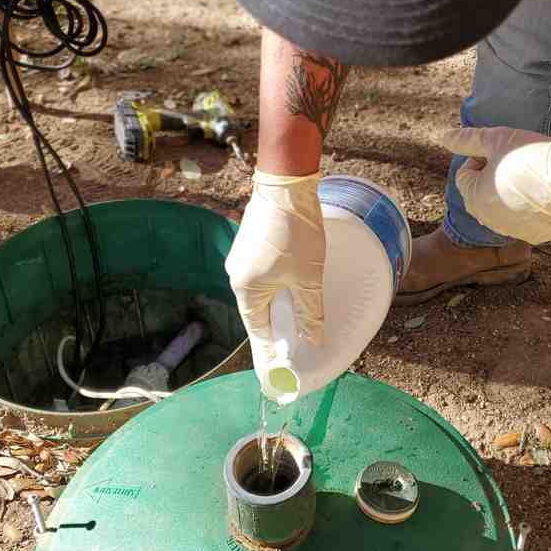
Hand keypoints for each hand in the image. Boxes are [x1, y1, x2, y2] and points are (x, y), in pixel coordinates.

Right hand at [225, 171, 324, 362]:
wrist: (286, 185)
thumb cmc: (295, 233)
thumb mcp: (308, 277)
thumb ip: (311, 312)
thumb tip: (314, 340)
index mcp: (245, 288)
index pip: (257, 329)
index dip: (271, 347)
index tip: (282, 364)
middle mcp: (237, 274)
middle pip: (257, 309)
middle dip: (278, 324)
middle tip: (297, 338)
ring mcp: (241, 256)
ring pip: (261, 288)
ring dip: (279, 300)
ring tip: (300, 310)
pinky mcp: (250, 241)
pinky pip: (261, 271)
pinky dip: (276, 282)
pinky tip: (294, 281)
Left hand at [442, 126, 550, 244]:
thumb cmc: (532, 154)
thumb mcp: (496, 139)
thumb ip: (467, 140)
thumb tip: (444, 137)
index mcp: (473, 198)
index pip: (465, 174)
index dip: (483, 159)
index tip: (505, 153)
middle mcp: (488, 221)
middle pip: (481, 193)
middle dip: (493, 178)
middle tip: (518, 164)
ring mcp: (512, 231)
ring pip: (502, 207)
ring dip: (510, 193)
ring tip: (533, 177)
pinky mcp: (534, 236)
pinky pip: (523, 219)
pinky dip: (529, 208)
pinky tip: (544, 194)